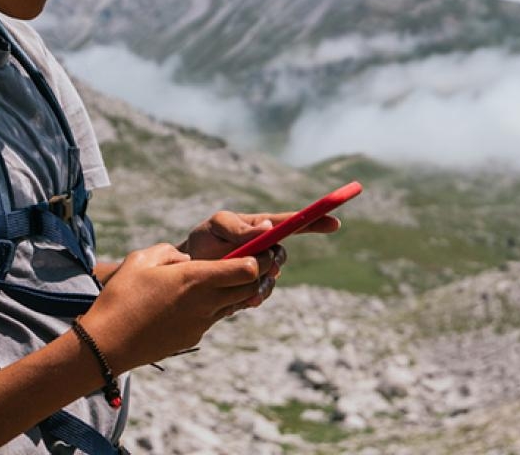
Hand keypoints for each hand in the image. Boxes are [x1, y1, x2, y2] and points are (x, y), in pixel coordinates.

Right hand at [80, 243, 263, 372]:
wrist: (107, 345)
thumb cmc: (121, 298)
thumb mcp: (141, 259)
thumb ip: (169, 252)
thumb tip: (186, 260)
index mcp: (196, 279)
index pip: (247, 268)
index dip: (260, 256)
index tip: (262, 246)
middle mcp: (206, 302)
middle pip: (251, 287)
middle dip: (261, 273)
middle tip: (260, 259)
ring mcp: (202, 323)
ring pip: (235, 303)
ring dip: (239, 289)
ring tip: (232, 275)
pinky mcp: (193, 336)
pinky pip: (215, 316)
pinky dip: (217, 304)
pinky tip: (200, 297)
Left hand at [179, 209, 341, 313]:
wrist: (184, 270)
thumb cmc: (202, 241)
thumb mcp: (216, 227)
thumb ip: (239, 228)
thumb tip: (267, 228)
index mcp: (261, 227)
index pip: (293, 223)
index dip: (315, 222)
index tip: (335, 223)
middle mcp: (265, 247)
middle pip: (282, 257)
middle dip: (270, 263)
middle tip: (253, 265)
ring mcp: (260, 269)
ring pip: (272, 280)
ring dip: (259, 283)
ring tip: (239, 284)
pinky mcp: (252, 289)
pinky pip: (260, 295)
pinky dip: (251, 297)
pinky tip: (237, 298)